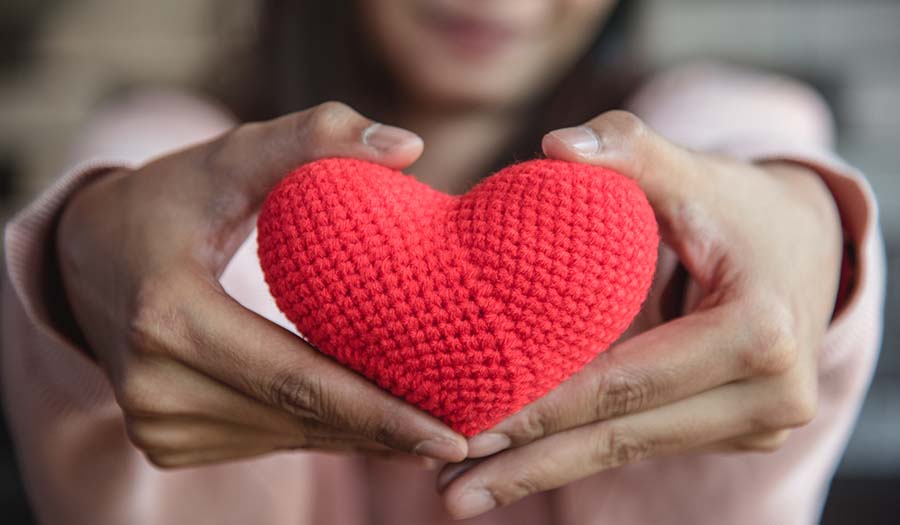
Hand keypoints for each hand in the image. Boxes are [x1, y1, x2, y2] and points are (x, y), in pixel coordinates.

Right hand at [57, 101, 466, 467]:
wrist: (87, 259)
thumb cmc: (171, 201)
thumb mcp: (232, 157)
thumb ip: (314, 136)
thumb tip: (410, 146)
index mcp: (167, 316)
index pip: (295, 379)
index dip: (378, 413)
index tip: (450, 434)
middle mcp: (154, 385)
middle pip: (297, 421)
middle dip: (385, 436)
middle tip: (464, 439)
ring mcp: (155, 422)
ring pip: (285, 440)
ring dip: (359, 442)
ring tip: (431, 437)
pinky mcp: (164, 441)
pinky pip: (263, 442)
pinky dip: (319, 435)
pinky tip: (369, 427)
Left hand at [437, 111, 841, 518]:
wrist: (806, 247)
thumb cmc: (739, 206)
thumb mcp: (693, 171)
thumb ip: (628, 150)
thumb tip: (555, 146)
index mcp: (758, 332)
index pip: (627, 382)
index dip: (543, 408)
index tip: (466, 428)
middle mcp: (772, 394)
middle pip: (624, 437)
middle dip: (529, 465)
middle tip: (447, 490)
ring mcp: (758, 423)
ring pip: (631, 453)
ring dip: (544, 472)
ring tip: (461, 489)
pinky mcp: (739, 431)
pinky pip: (645, 443)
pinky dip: (580, 453)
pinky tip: (517, 465)